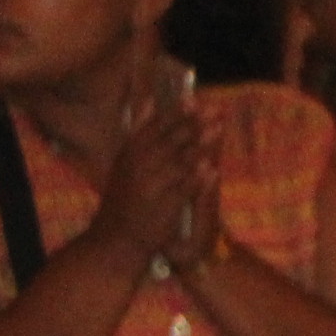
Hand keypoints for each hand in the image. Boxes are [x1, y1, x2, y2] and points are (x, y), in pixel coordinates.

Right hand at [92, 77, 208, 267]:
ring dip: (199, 145)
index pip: (154, 127)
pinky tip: (212, 169)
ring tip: (218, 130)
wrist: (117, 236)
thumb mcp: (126, 159)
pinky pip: (182, 190)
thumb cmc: (126, 196)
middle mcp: (137, 166)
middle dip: (193, 124)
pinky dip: (197, 178)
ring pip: (177, 162)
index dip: (175, 113)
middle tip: (214, 110)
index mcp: (129, 152)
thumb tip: (149, 98)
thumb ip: (140, 130)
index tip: (193, 99)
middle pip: (169, 140)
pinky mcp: (162, 207)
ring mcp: (149, 186)